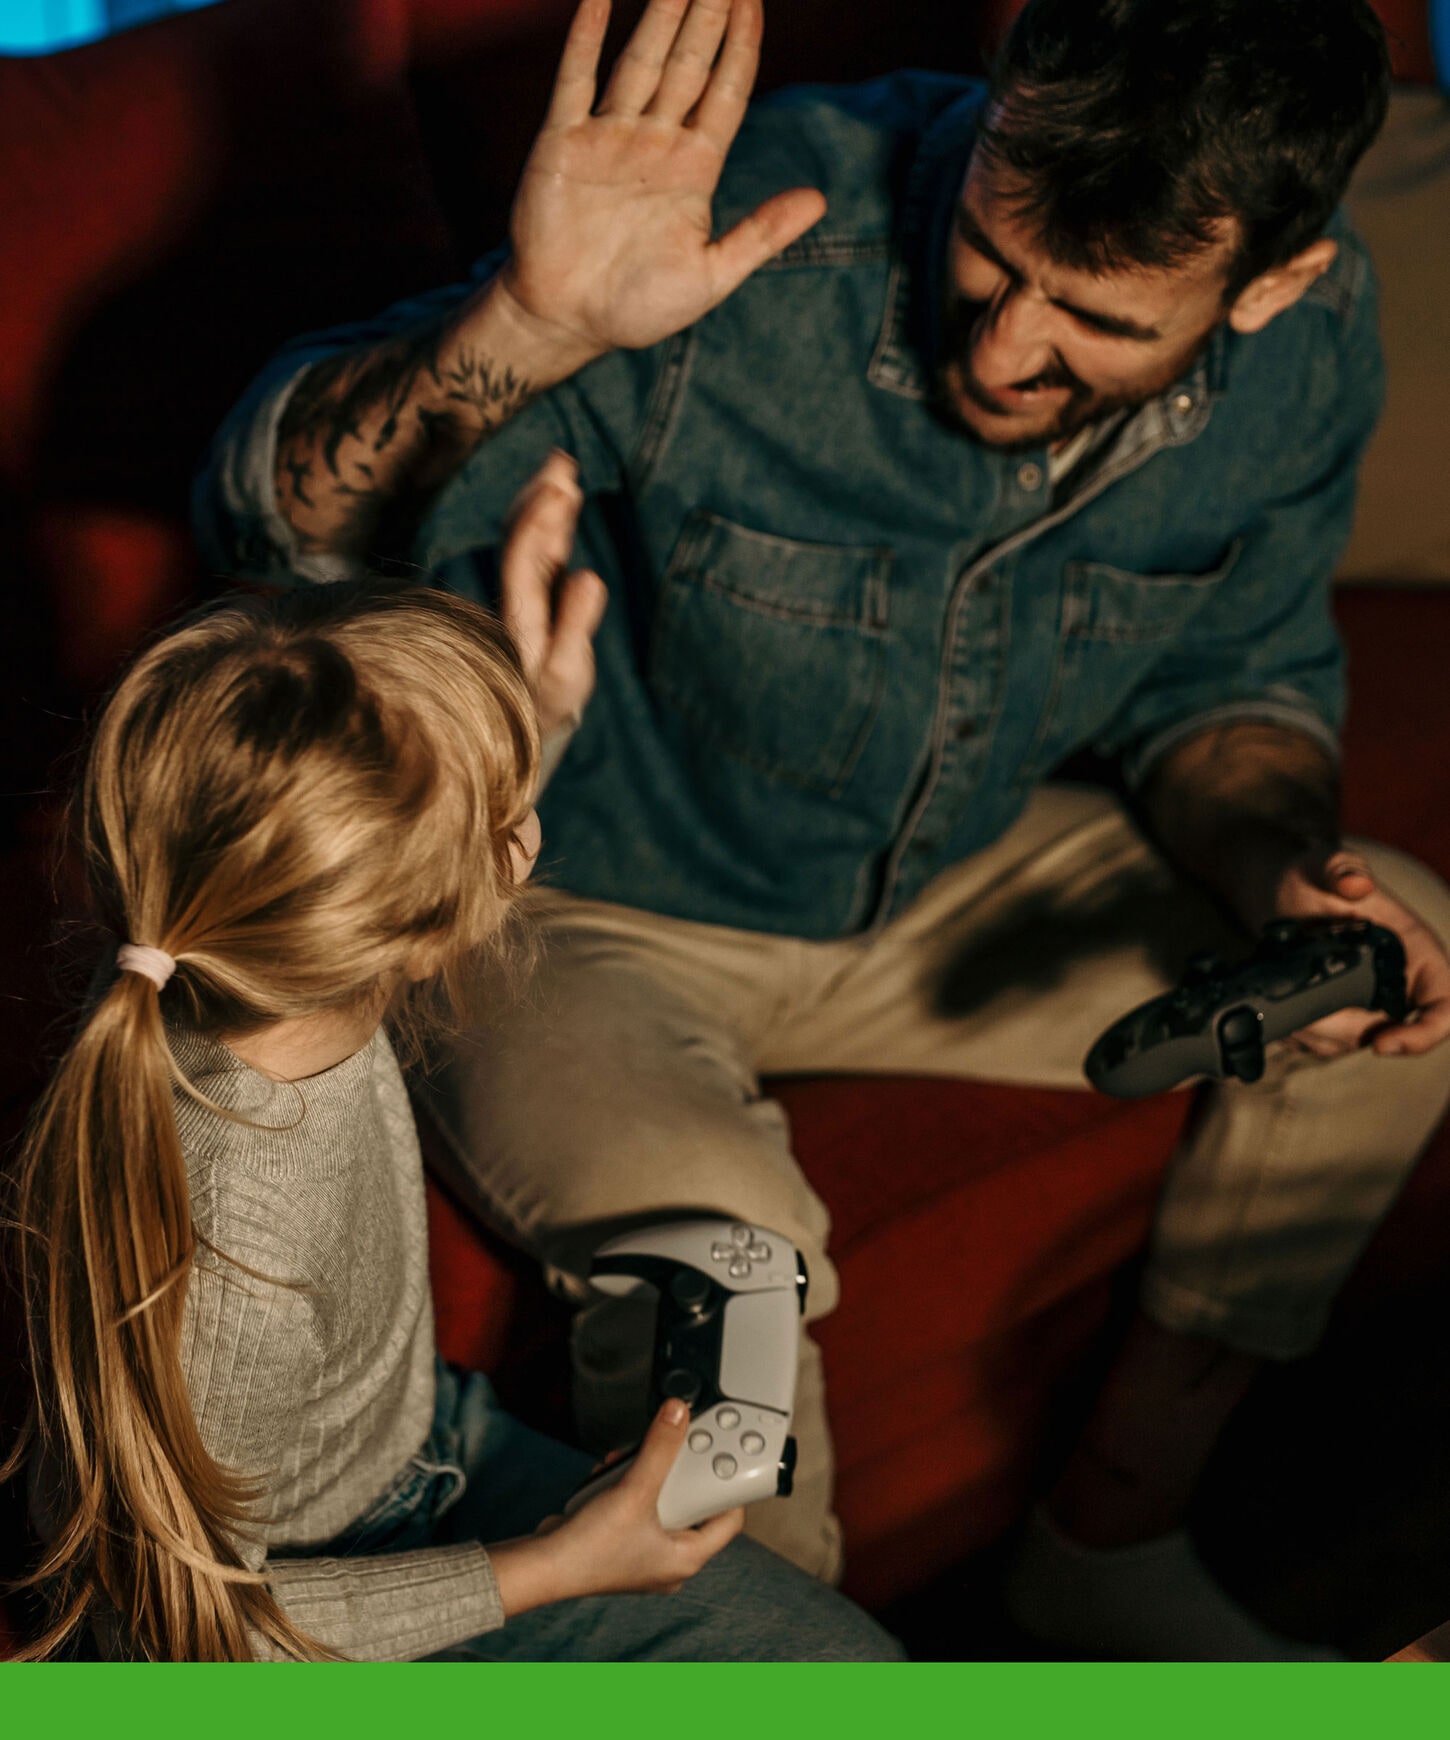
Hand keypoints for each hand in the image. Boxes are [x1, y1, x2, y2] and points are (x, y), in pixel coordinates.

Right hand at [498, 0, 825, 356]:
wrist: (567, 322)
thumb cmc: (640, 307)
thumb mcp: (710, 277)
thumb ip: (760, 234)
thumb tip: (818, 200)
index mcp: (694, 168)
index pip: (727, 90)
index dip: (743, 45)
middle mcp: (655, 142)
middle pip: (689, 62)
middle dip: (708, 11)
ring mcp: (609, 137)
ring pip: (640, 60)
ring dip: (659, 12)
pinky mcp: (562, 144)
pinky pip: (575, 80)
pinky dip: (585, 37)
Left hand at [500, 449, 607, 738]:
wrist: (528, 712)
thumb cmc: (546, 698)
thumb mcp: (564, 673)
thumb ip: (574, 626)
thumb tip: (589, 577)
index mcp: (518, 615)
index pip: (523, 558)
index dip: (539, 521)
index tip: (559, 489)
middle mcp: (514, 596)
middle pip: (520, 536)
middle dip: (539, 498)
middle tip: (560, 463)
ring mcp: (524, 589)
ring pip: (527, 534)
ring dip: (543, 498)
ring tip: (561, 464)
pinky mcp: (537, 589)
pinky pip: (539, 543)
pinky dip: (550, 515)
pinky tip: (563, 493)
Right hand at [532, 1399, 744, 1600]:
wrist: (543, 1567)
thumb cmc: (591, 1549)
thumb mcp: (634, 1490)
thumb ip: (660, 1448)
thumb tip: (678, 1414)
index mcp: (686, 1559)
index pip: (728, 1518)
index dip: (727, 1485)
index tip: (722, 1457)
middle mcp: (669, 1561)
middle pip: (693, 1505)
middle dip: (679, 1474)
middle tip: (676, 1447)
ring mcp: (644, 1555)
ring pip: (662, 1504)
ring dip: (648, 1476)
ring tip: (635, 1460)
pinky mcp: (622, 1545)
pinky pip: (637, 1508)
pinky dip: (628, 1488)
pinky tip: (613, 1474)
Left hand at [1268, 847, 1449, 1057]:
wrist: (1279, 892)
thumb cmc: (1313, 875)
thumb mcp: (1324, 863)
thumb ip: (1341, 868)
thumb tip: (1357, 883)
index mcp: (1416, 950)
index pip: (1443, 1005)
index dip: (1425, 1033)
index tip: (1383, 1044)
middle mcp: (1399, 981)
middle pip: (1388, 1032)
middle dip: (1343, 1034)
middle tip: (1302, 1020)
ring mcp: (1369, 1001)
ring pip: (1352, 1042)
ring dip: (1317, 1036)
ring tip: (1287, 1012)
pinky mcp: (1339, 1011)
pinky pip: (1326, 1040)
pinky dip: (1302, 1035)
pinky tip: (1281, 1017)